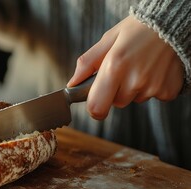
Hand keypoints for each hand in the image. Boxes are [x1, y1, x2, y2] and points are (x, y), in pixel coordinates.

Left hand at [67, 16, 183, 119]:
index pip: (97, 107)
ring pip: (134, 99)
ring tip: (141, 66)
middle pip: (116, 103)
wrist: (172, 24)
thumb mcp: (108, 40)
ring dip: (134, 88)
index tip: (95, 101)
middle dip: (115, 91)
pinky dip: (152, 87)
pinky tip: (154, 70)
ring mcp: (152, 87)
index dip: (94, 108)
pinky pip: (153, 97)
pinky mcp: (168, 90)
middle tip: (124, 70)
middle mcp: (134, 80)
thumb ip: (87, 64)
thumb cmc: (137, 30)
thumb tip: (72, 84)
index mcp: (114, 66)